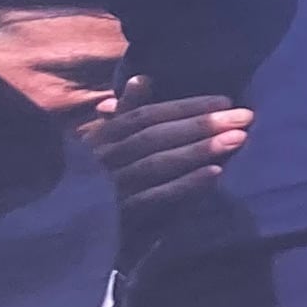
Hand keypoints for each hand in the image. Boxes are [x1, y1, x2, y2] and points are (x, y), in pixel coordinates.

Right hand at [86, 92, 250, 211]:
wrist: (62, 228)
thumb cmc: (89, 179)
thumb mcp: (101, 141)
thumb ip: (125, 111)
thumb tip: (145, 78)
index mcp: (101, 137)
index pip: (146, 115)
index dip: (187, 106)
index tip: (226, 100)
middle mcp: (104, 158)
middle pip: (156, 135)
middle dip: (202, 124)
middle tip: (245, 116)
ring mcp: (109, 188)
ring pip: (157, 163)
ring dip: (199, 150)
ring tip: (239, 139)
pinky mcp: (117, 217)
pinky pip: (155, 198)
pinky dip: (186, 184)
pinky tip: (216, 174)